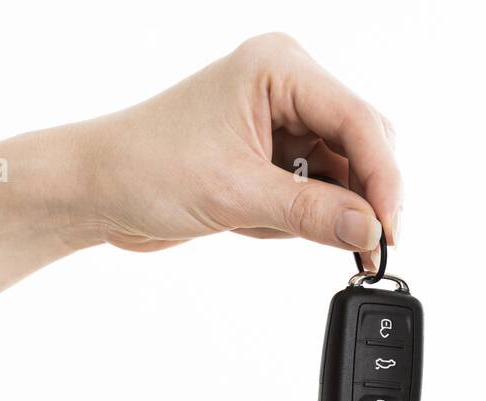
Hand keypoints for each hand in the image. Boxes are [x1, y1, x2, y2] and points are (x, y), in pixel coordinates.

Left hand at [62, 33, 401, 255]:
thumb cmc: (144, 167)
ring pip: (343, 173)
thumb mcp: (235, 195)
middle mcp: (286, 87)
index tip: (390, 230)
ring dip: (326, 213)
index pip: (357, 120)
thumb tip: (370, 230)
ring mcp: (281, 123)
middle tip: (367, 247)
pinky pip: (316, 192)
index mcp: (279, 68)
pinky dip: (302, 218)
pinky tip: (257, 223)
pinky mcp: (271, 157)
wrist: (95, 190)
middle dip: (362, 197)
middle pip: (361, 144)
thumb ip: (311, 213)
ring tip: (275, 229)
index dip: (383, 179)